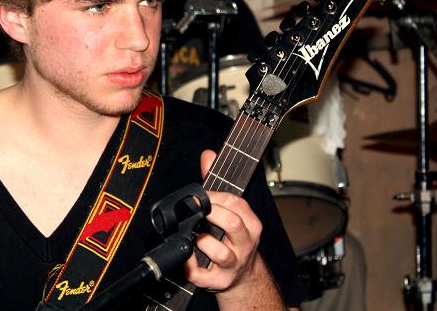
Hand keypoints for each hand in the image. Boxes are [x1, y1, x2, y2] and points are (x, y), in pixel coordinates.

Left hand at [184, 149, 261, 292]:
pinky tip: (186, 257)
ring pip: (220, 252)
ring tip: (194, 235)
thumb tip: (208, 154)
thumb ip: (216, 182)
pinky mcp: (219, 282)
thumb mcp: (230, 211)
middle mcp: (245, 244)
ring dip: (202, 240)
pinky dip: (189, 265)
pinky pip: (202, 274)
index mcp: (251, 224)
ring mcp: (233, 264)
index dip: (215, 196)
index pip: (236, 203)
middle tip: (196, 211)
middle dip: (210, 213)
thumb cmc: (232, 238)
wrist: (243, 278)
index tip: (200, 194)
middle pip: (232, 223)